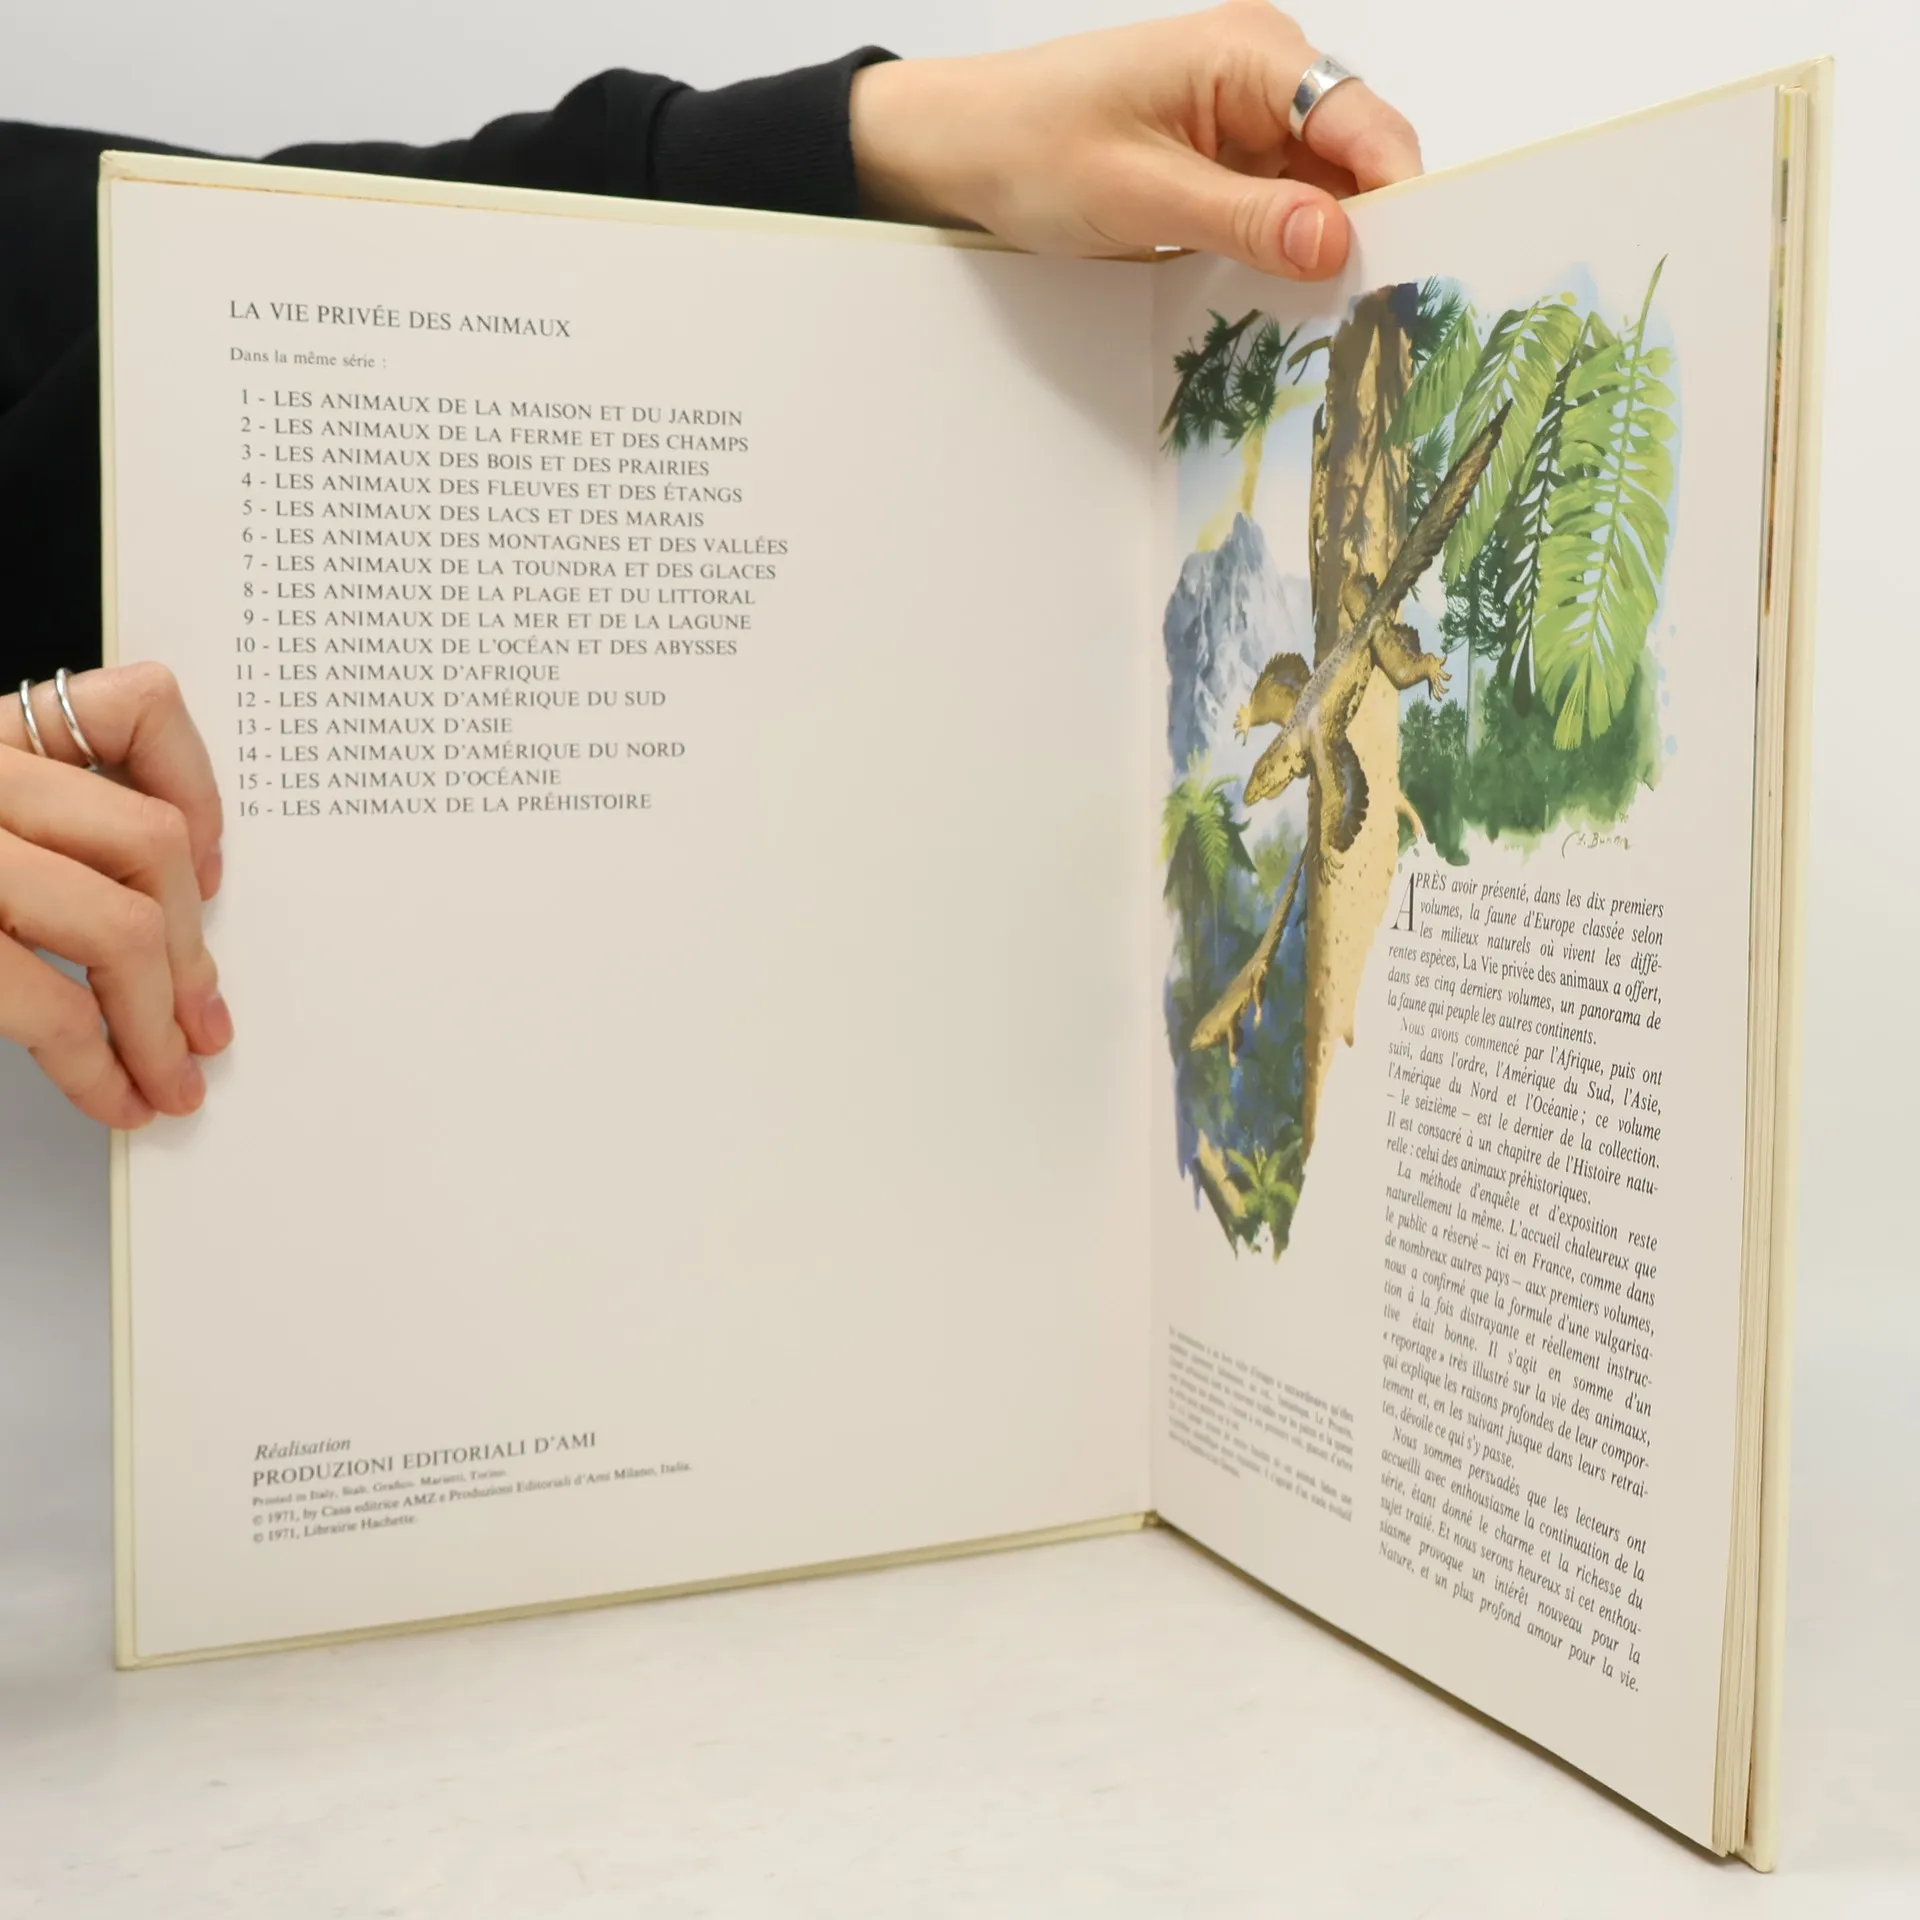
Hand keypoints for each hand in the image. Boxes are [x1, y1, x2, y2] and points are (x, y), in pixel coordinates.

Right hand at [0, 665, 228, 1126]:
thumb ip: (33, 820)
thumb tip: (162, 914)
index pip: (135, 707)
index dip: (199, 791)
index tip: (211, 869)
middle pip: (149, 844)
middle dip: (192, 949)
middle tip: (202, 1022)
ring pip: (119, 926)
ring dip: (159, 1022)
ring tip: (170, 1076)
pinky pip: (48, 1004)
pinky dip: (98, 1065)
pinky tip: (112, 1095)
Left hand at [851, 2, 1420, 279]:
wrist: (960, 148)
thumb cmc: (1029, 144)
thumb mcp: (1137, 192)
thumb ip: (1241, 218)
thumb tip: (1336, 240)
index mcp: (1250, 55)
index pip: (1363, 123)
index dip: (1399, 195)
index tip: (1415, 271)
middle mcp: (1263, 80)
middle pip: (1354, 162)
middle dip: (1368, 234)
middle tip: (1375, 320)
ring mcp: (1246, 126)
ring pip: (1321, 197)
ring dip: (1325, 256)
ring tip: (1334, 326)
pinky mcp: (1224, 169)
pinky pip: (1278, 215)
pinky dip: (1285, 259)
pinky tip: (1286, 307)